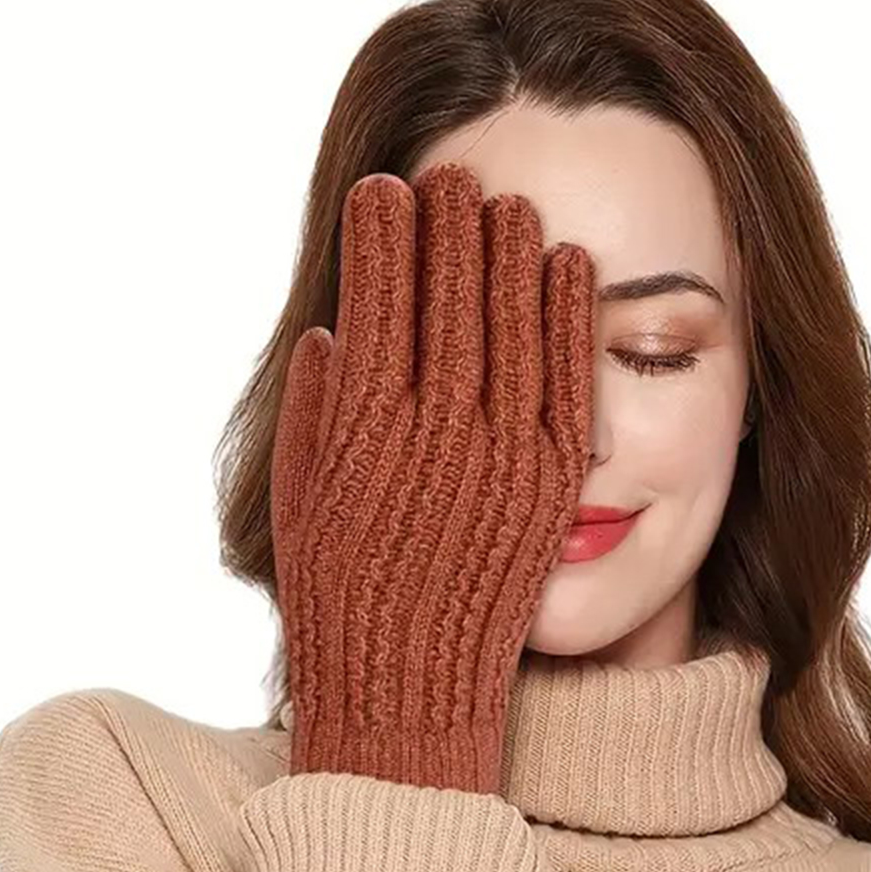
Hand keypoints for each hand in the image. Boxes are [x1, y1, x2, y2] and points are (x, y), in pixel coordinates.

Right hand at [270, 159, 596, 793]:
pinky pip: (568, 379)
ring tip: (507, 204)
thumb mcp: (301, 508)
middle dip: (449, 226)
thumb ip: (312, 416)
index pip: (377, 299)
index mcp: (362, 427)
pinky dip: (568, 317)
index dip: (383, 236)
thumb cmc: (341, 607)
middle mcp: (433, 430)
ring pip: (513, 324)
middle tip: (452, 175)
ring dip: (511, 253)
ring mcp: (500, 454)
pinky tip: (568, 266)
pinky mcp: (550, 484)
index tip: (386, 187)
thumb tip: (330, 334)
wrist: (411, 696)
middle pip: (449, 296)